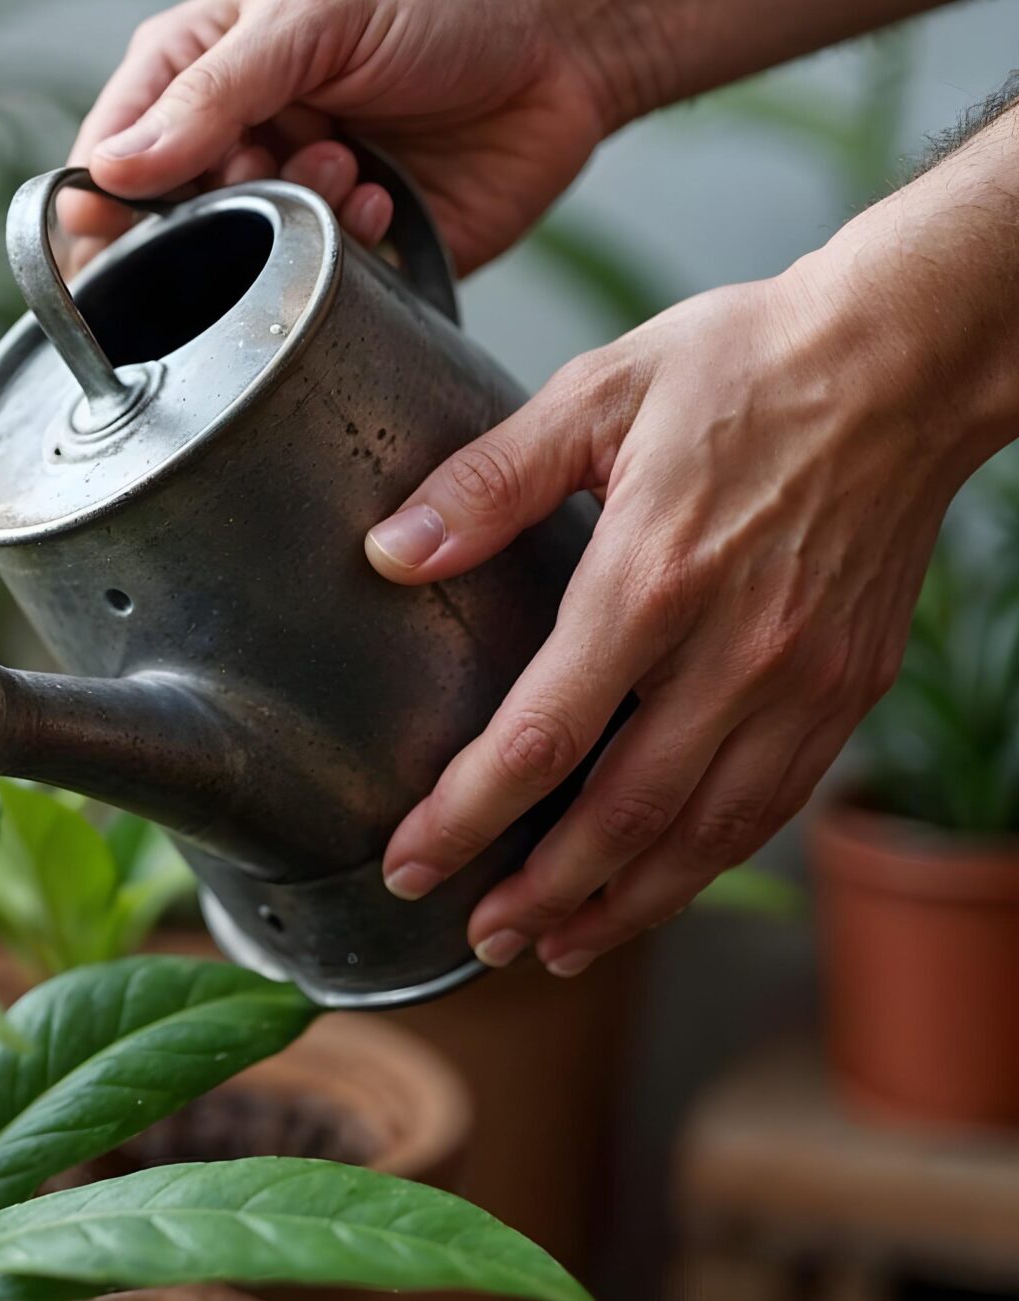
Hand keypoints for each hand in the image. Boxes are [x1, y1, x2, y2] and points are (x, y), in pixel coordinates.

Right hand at [61, 0, 623, 274]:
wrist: (572, 30)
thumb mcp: (311, 17)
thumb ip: (209, 94)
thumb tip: (112, 170)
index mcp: (196, 74)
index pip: (106, 160)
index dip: (103, 203)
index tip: (118, 222)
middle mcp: (235, 145)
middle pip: (163, 231)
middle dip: (213, 214)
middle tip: (263, 171)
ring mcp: (291, 203)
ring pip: (240, 267)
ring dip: (289, 225)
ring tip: (346, 168)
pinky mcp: (355, 255)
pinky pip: (316, 292)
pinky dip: (346, 252)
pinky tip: (385, 201)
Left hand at [366, 262, 968, 974]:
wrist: (910, 354)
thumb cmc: (747, 364)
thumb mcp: (598, 391)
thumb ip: (486, 480)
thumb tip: (390, 552)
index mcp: (653, 576)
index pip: (543, 733)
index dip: (469, 813)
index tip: (411, 860)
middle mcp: (736, 648)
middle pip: (624, 812)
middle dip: (543, 891)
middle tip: (479, 937)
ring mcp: (803, 678)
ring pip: (706, 831)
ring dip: (626, 904)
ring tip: (555, 946)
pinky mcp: (850, 687)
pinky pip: (774, 804)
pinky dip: (708, 861)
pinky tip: (656, 887)